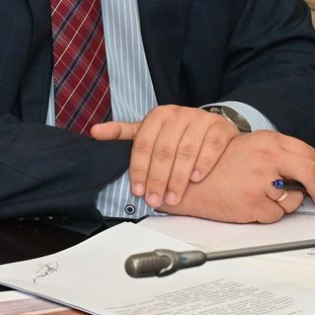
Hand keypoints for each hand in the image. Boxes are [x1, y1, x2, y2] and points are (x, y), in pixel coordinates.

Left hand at [90, 105, 238, 207]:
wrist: (209, 125)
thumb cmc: (174, 133)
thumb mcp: (147, 131)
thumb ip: (122, 133)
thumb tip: (94, 132)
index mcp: (158, 115)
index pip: (144, 144)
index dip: (139, 169)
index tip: (138, 190)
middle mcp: (178, 114)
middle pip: (164, 150)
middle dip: (158, 179)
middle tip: (155, 200)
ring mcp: (200, 120)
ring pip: (186, 150)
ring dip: (178, 177)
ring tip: (173, 197)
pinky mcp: (220, 128)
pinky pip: (211, 146)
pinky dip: (203, 163)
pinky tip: (195, 178)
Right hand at [157, 130, 314, 223]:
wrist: (187, 179)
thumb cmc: (215, 165)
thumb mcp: (250, 147)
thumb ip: (278, 154)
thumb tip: (310, 170)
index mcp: (267, 141)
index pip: (309, 154)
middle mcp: (267, 157)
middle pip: (312, 173)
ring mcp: (261, 180)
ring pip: (294, 200)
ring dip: (287, 204)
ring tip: (265, 197)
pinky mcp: (254, 202)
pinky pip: (276, 216)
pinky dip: (268, 215)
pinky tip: (252, 204)